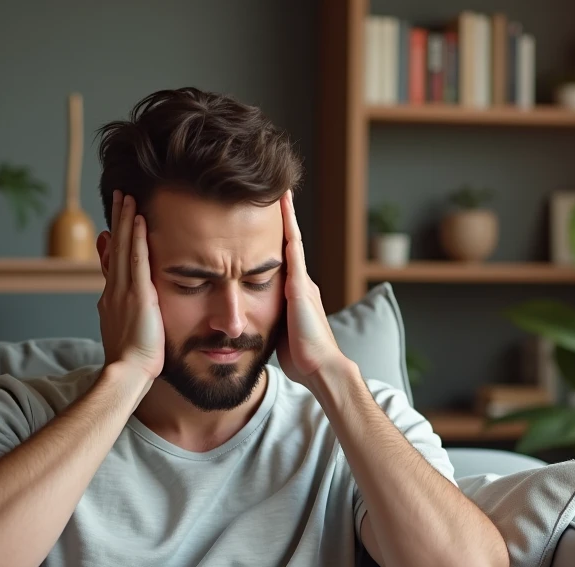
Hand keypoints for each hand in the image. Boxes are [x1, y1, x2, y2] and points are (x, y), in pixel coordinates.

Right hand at [98, 190, 163, 379]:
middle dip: (117, 222)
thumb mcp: (125, 335)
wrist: (127, 372)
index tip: (110, 227)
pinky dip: (136, 237)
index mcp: (111, 301)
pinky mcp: (137, 293)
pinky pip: (136, 258)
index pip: (111, 265)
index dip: (111, 243)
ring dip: (125, 220)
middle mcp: (113, 291)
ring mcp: (123, 290)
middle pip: (114, 248)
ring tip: (127, 197)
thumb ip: (126, 318)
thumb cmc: (132, 363)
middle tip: (119, 197)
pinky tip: (138, 218)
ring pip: (122, 247)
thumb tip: (124, 309)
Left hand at [275, 189, 347, 389]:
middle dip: (283, 218)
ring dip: (286, 217)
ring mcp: (302, 282)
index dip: (277, 237)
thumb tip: (254, 317)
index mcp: (294, 292)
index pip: (283, 258)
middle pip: (288, 242)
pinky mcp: (299, 287)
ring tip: (281, 192)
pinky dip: (287, 229)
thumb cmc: (302, 357)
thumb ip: (274, 317)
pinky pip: (292, 250)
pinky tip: (283, 210)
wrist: (320, 367)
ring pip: (291, 240)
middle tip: (277, 191)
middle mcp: (300, 281)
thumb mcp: (282, 332)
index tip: (268, 217)